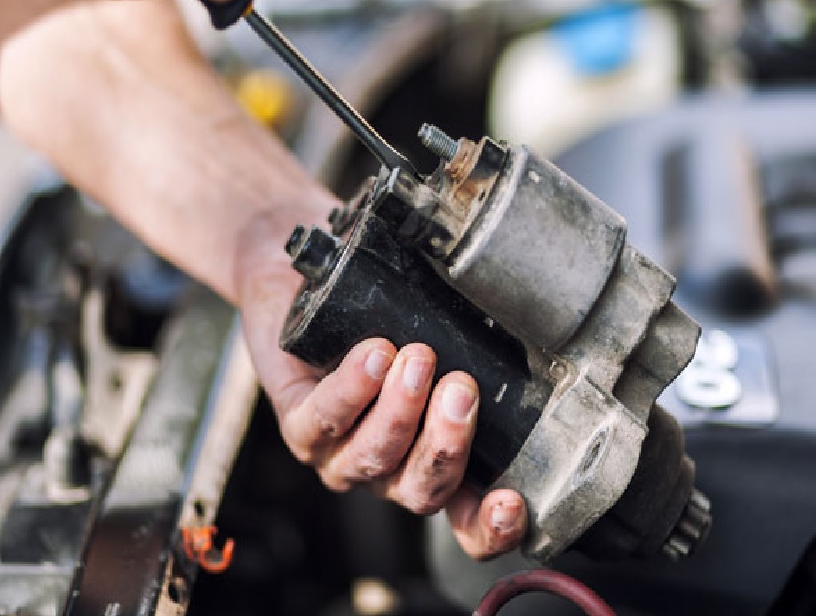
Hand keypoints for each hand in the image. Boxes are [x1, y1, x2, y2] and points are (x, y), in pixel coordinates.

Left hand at [232, 203, 527, 560]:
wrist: (304, 288)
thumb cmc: (383, 317)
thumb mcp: (440, 335)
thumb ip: (474, 351)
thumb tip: (516, 334)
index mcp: (435, 462)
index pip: (470, 520)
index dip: (493, 526)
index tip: (511, 500)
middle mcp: (390, 471)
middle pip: (425, 490)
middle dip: (447, 443)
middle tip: (460, 389)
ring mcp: (342, 457)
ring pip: (375, 456)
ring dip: (400, 410)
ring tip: (416, 359)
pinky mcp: (299, 429)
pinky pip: (323, 421)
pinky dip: (351, 389)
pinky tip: (371, 358)